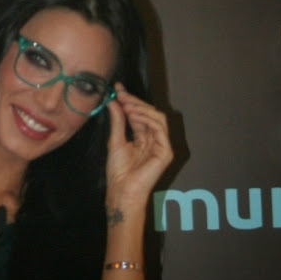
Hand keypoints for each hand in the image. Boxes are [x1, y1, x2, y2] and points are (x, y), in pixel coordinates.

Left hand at [106, 82, 172, 209]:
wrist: (121, 190)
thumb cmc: (118, 172)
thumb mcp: (115, 140)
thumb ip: (117, 121)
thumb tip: (114, 101)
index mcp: (143, 137)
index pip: (140, 114)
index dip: (130, 101)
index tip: (118, 89)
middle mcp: (154, 139)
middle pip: (150, 113)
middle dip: (135, 102)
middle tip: (122, 94)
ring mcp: (162, 145)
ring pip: (158, 117)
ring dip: (141, 108)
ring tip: (127, 105)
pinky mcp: (166, 152)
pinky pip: (160, 129)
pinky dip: (147, 119)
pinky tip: (134, 115)